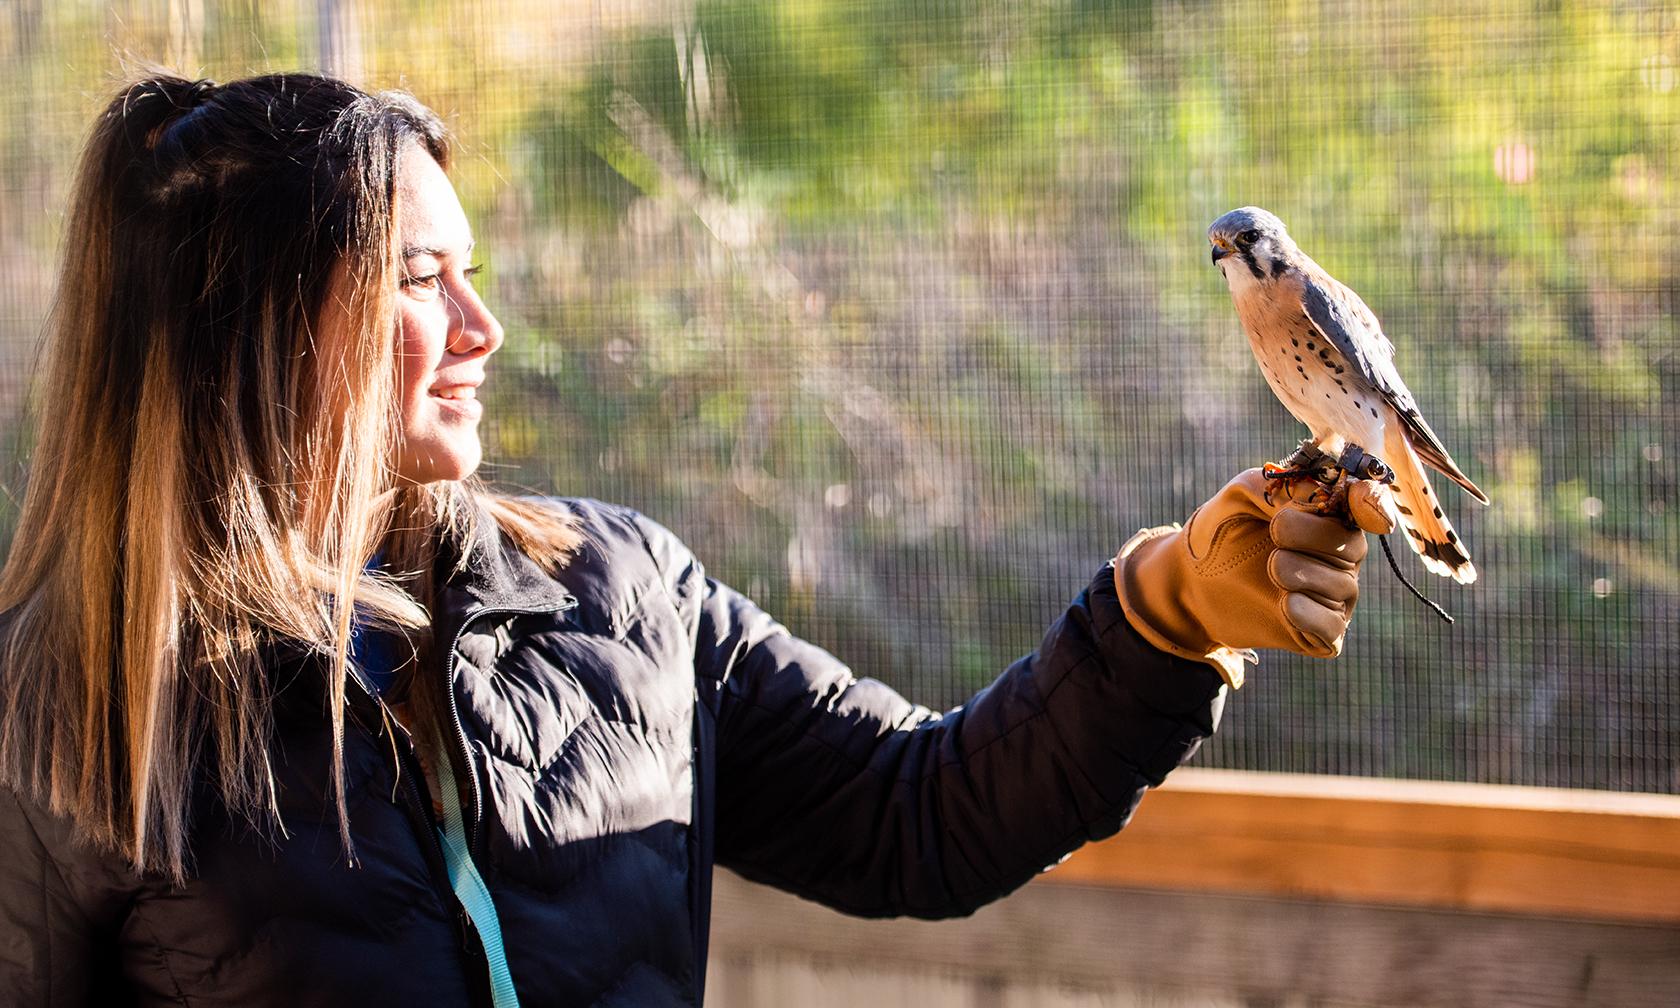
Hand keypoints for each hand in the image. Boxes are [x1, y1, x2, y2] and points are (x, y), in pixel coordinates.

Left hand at [1111, 469, 1396, 686]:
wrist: (1189, 578)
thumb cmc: (1222, 530)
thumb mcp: (1243, 494)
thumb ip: (1282, 488)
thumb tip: (1318, 500)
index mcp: (1331, 516)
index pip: (1370, 507)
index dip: (1373, 503)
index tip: (1360, 500)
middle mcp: (1341, 555)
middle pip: (1351, 546)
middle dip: (1311, 535)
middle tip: (1275, 531)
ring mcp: (1333, 595)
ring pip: (1341, 587)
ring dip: (1300, 572)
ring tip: (1269, 567)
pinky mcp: (1319, 632)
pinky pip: (1331, 627)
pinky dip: (1308, 613)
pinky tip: (1284, 603)